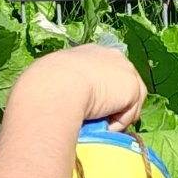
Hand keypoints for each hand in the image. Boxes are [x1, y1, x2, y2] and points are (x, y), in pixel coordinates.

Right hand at [25, 43, 146, 132]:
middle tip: (99, 121)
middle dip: (114, 103)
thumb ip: (64, 84)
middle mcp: (111, 55)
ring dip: (115, 116)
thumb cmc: (44, 85)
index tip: (89, 107)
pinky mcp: (133, 87)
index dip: (100, 91)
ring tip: (97, 125)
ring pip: (129, 101)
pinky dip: (118, 123)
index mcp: (90, 51)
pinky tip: (101, 124)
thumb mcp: (52, 78)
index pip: (103, 72)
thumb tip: (59, 100)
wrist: (56, 87)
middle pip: (121, 84)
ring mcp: (125, 69)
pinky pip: (129, 113)